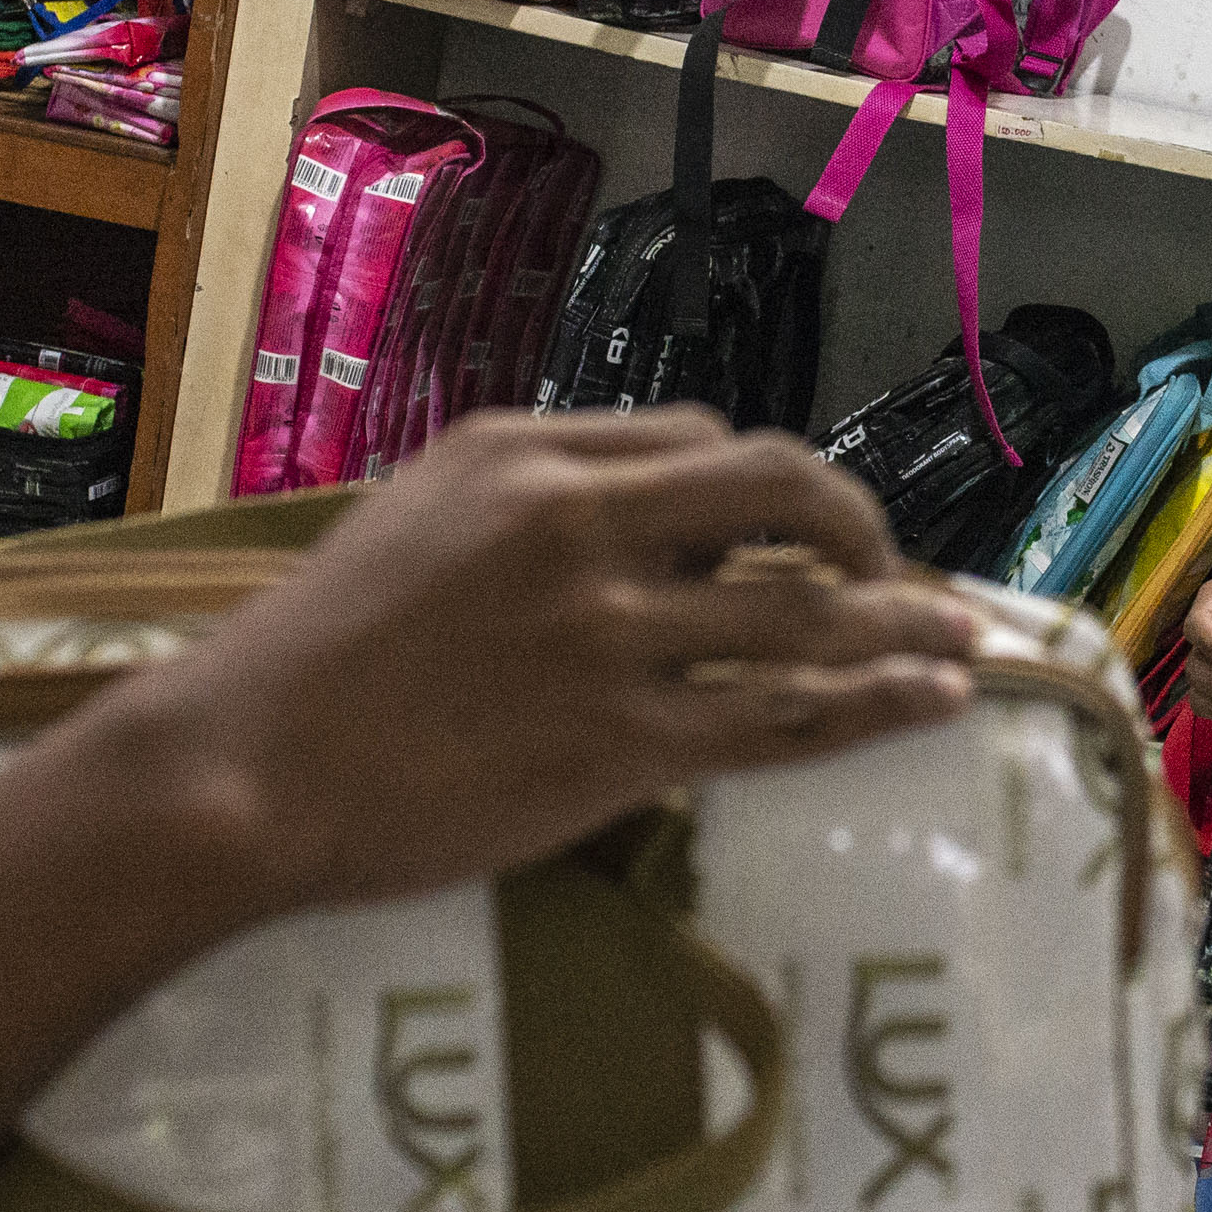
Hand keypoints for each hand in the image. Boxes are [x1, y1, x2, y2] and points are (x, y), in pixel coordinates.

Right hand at [86, 409, 979, 913]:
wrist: (244, 767)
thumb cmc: (306, 660)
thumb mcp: (409, 526)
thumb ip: (519, 511)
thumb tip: (625, 528)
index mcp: (523, 453)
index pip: (699, 444)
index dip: (769, 493)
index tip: (801, 535)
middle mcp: (579, 522)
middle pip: (779, 491)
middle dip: (861, 528)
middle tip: (897, 572)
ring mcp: (607, 633)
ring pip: (804, 614)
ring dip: (904, 624)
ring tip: (966, 645)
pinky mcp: (620, 741)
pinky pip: (784, 717)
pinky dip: (875, 705)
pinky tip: (931, 703)